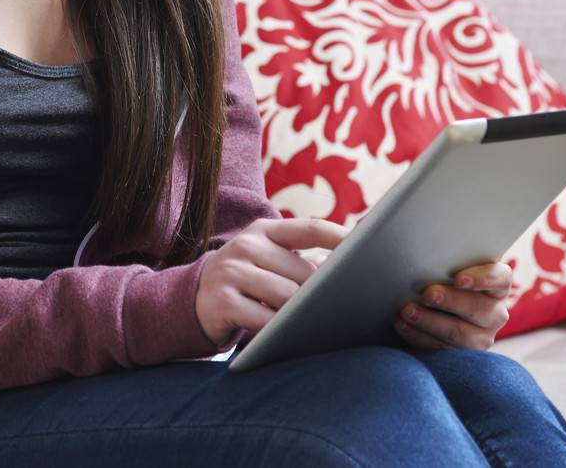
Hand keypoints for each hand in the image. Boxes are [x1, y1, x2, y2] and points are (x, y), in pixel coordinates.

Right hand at [195, 217, 346, 346]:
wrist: (196, 299)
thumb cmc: (250, 281)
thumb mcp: (272, 261)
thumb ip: (308, 260)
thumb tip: (357, 270)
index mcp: (265, 230)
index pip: (310, 229)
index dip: (341, 238)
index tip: (369, 249)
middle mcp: (246, 245)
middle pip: (302, 272)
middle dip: (321, 294)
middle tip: (341, 309)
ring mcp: (231, 271)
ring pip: (286, 297)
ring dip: (302, 315)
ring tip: (313, 324)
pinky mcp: (223, 301)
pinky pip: (264, 320)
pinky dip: (280, 331)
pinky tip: (286, 336)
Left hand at [395, 260, 513, 350]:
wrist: (439, 306)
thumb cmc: (445, 277)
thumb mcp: (451, 266)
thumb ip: (447, 261)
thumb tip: (426, 254)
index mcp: (498, 285)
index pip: (499, 278)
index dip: (481, 278)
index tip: (458, 279)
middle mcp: (496, 312)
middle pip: (479, 308)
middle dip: (450, 301)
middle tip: (427, 295)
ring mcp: (482, 336)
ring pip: (461, 334)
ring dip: (430, 322)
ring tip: (407, 312)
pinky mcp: (464, 354)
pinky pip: (443, 349)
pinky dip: (420, 337)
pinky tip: (403, 326)